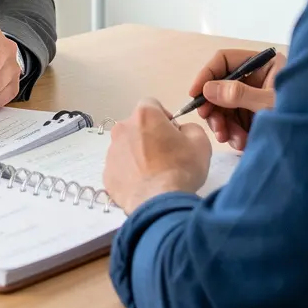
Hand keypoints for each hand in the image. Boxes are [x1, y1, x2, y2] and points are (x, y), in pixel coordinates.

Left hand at [103, 99, 211, 213]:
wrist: (160, 203)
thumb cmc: (181, 168)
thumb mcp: (200, 142)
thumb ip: (189, 128)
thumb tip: (180, 132)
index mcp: (144, 115)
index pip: (151, 104)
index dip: (163, 117)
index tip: (172, 133)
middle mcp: (122, 128)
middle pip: (137, 126)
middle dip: (149, 136)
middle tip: (165, 155)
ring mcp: (111, 152)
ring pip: (126, 147)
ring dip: (138, 155)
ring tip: (154, 174)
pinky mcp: (107, 174)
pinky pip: (120, 168)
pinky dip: (130, 174)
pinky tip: (144, 186)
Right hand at [191, 48, 284, 149]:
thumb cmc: (303, 114)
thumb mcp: (269, 103)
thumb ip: (238, 95)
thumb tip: (208, 89)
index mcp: (264, 64)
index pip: (225, 60)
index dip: (207, 74)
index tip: (195, 94)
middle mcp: (257, 79)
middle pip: (220, 85)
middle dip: (214, 105)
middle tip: (209, 121)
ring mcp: (254, 99)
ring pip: (224, 106)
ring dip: (222, 124)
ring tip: (229, 138)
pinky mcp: (253, 118)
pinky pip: (233, 122)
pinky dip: (232, 133)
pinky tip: (240, 143)